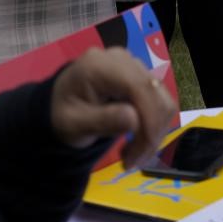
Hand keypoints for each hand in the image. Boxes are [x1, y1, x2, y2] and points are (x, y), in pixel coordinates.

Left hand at [51, 47, 176, 169]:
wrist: (59, 105)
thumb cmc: (62, 114)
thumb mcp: (72, 124)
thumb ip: (101, 121)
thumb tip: (134, 119)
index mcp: (101, 66)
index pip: (138, 86)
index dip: (149, 119)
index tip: (141, 152)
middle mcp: (123, 59)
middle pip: (155, 94)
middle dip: (151, 132)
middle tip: (132, 162)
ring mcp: (135, 66)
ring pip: (163, 100)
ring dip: (154, 132)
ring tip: (132, 154)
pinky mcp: (143, 77)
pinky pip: (160, 102)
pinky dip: (154, 126)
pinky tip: (136, 139)